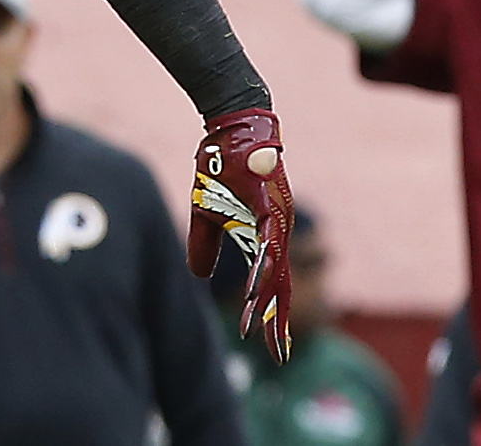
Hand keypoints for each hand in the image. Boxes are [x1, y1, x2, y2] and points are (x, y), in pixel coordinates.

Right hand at [188, 108, 295, 361]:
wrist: (229, 126)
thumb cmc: (219, 167)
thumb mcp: (205, 214)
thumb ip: (204, 245)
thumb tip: (198, 276)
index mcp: (265, 237)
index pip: (272, 285)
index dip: (271, 317)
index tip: (272, 348)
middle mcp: (277, 232)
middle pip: (282, 286)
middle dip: (279, 322)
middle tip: (280, 355)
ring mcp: (276, 219)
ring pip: (276, 268)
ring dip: (269, 301)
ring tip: (266, 331)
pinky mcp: (270, 204)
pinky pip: (268, 241)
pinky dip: (264, 265)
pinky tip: (261, 286)